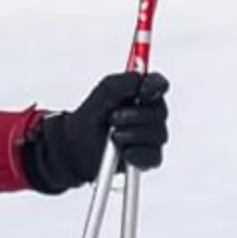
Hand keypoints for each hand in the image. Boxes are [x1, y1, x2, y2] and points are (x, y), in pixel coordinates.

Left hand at [23, 71, 169, 192]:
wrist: (76, 149)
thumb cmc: (89, 120)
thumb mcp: (98, 97)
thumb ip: (117, 85)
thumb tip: (138, 79)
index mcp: (140, 94)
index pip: (159, 84)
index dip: (155, 86)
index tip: (142, 93)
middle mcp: (150, 115)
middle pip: (160, 112)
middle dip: (136, 115)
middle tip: (113, 118)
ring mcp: (150, 137)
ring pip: (158, 135)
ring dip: (133, 134)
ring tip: (113, 136)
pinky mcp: (148, 158)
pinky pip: (153, 157)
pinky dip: (138, 155)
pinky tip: (125, 153)